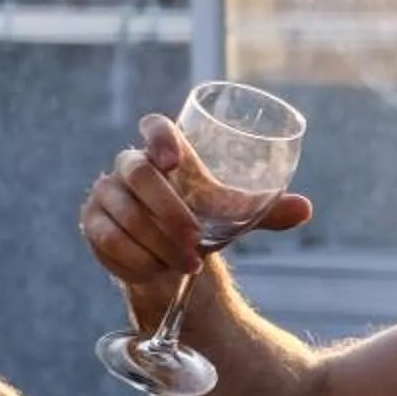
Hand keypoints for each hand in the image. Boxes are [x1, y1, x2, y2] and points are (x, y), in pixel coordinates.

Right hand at [83, 115, 311, 311]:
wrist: (169, 250)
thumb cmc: (202, 218)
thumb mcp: (234, 213)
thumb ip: (267, 210)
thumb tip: (304, 209)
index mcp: (165, 152)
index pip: (155, 126)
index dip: (160, 136)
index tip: (176, 159)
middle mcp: (129, 166)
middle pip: (139, 174)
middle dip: (169, 211)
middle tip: (196, 241)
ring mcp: (105, 194)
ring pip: (126, 214)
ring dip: (158, 243)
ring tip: (188, 264)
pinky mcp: (92, 224)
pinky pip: (109, 240)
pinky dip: (138, 258)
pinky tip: (158, 269)